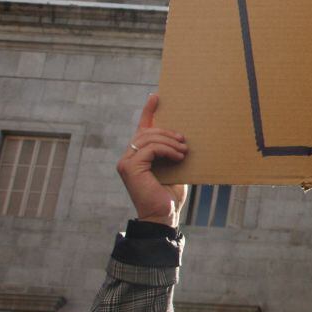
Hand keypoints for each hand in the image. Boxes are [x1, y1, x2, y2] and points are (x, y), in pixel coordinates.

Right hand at [116, 94, 188, 226]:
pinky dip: (166, 149)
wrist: (164, 215)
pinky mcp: (130, 167)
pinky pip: (150, 148)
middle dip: (167, 131)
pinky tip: (179, 156)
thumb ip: (171, 153)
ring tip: (184, 150)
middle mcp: (128, 157)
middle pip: (147, 131)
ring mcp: (127, 162)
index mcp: (138, 156)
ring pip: (149, 138)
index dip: (148, 111)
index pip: (142, 128)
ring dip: (170, 141)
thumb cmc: (170, 195)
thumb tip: (183, 137)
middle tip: (184, 140)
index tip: (156, 96)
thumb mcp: (174, 169)